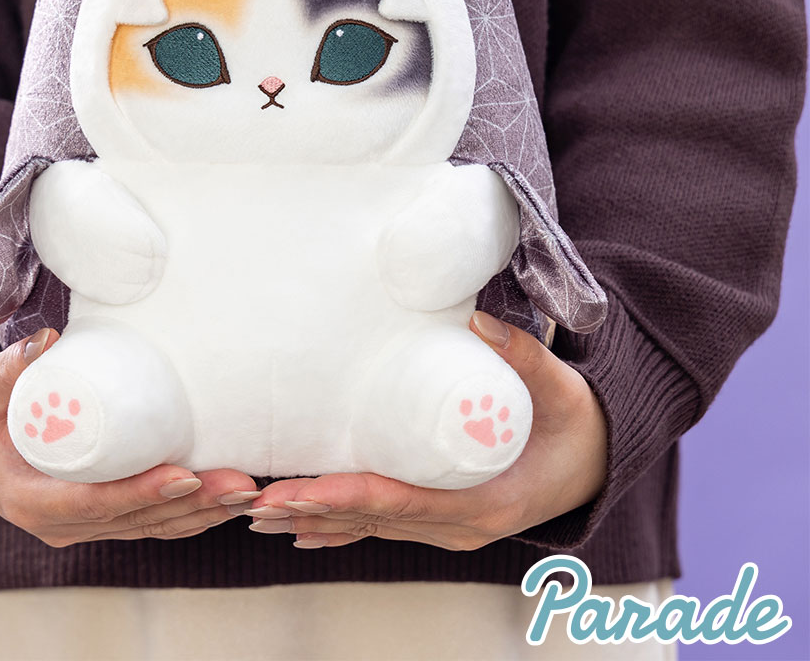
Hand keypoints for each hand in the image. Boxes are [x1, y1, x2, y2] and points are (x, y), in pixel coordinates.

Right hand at [0, 328, 260, 545]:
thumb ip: (9, 368)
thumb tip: (44, 340)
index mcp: (31, 498)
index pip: (95, 503)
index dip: (141, 493)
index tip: (185, 475)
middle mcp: (59, 522)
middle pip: (134, 521)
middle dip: (192, 504)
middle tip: (240, 481)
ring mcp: (78, 523)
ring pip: (148, 527)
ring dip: (200, 513)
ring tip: (246, 490)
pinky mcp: (94, 514)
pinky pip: (146, 520)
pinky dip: (186, 513)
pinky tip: (223, 500)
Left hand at [249, 312, 607, 549]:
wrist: (597, 462)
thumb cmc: (577, 424)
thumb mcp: (560, 388)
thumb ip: (522, 356)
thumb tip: (476, 321)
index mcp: (484, 503)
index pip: (401, 502)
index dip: (348, 497)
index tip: (300, 491)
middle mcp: (459, 527)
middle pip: (375, 521)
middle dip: (314, 510)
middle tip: (255, 501)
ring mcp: (450, 530)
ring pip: (373, 529)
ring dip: (317, 521)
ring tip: (259, 514)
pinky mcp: (442, 520)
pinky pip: (384, 527)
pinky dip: (342, 527)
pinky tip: (302, 530)